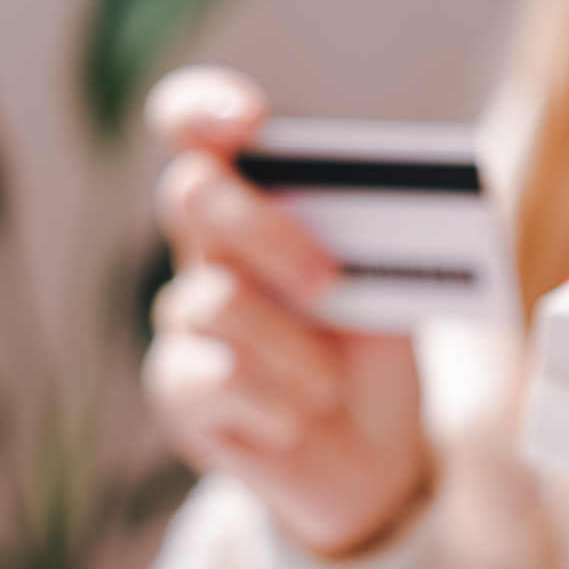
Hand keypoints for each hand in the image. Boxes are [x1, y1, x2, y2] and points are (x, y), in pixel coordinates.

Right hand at [142, 66, 429, 558]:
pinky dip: (278, 401)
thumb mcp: (388, 292)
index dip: (203, 110)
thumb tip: (373, 207)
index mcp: (258, 207)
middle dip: (266, 232)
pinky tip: (296, 417)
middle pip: (192, 196)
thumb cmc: (374, 360)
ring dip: (296, 351)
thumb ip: (366, 246)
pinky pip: (220, 376)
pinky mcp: (180, 386)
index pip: (200, 133)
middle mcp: (209, 252)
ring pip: (218, 302)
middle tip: (327, 281)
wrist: (374, 459)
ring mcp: (185, 320)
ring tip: (328, 385)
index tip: (242, 117)